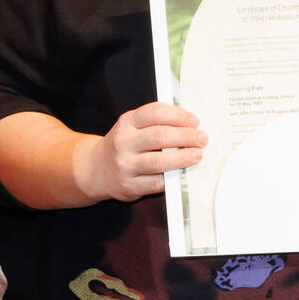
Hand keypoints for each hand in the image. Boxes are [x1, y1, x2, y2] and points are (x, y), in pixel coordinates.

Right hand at [75, 101, 206, 203]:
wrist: (96, 169)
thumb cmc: (124, 145)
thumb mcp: (132, 126)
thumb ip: (155, 122)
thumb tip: (190, 124)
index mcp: (126, 122)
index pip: (155, 113)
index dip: (178, 116)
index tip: (195, 121)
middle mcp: (123, 142)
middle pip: (159, 137)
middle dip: (186, 137)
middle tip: (202, 139)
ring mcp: (125, 165)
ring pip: (159, 162)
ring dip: (183, 158)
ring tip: (197, 155)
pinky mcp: (129, 186)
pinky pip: (156, 182)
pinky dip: (173, 177)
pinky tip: (183, 172)